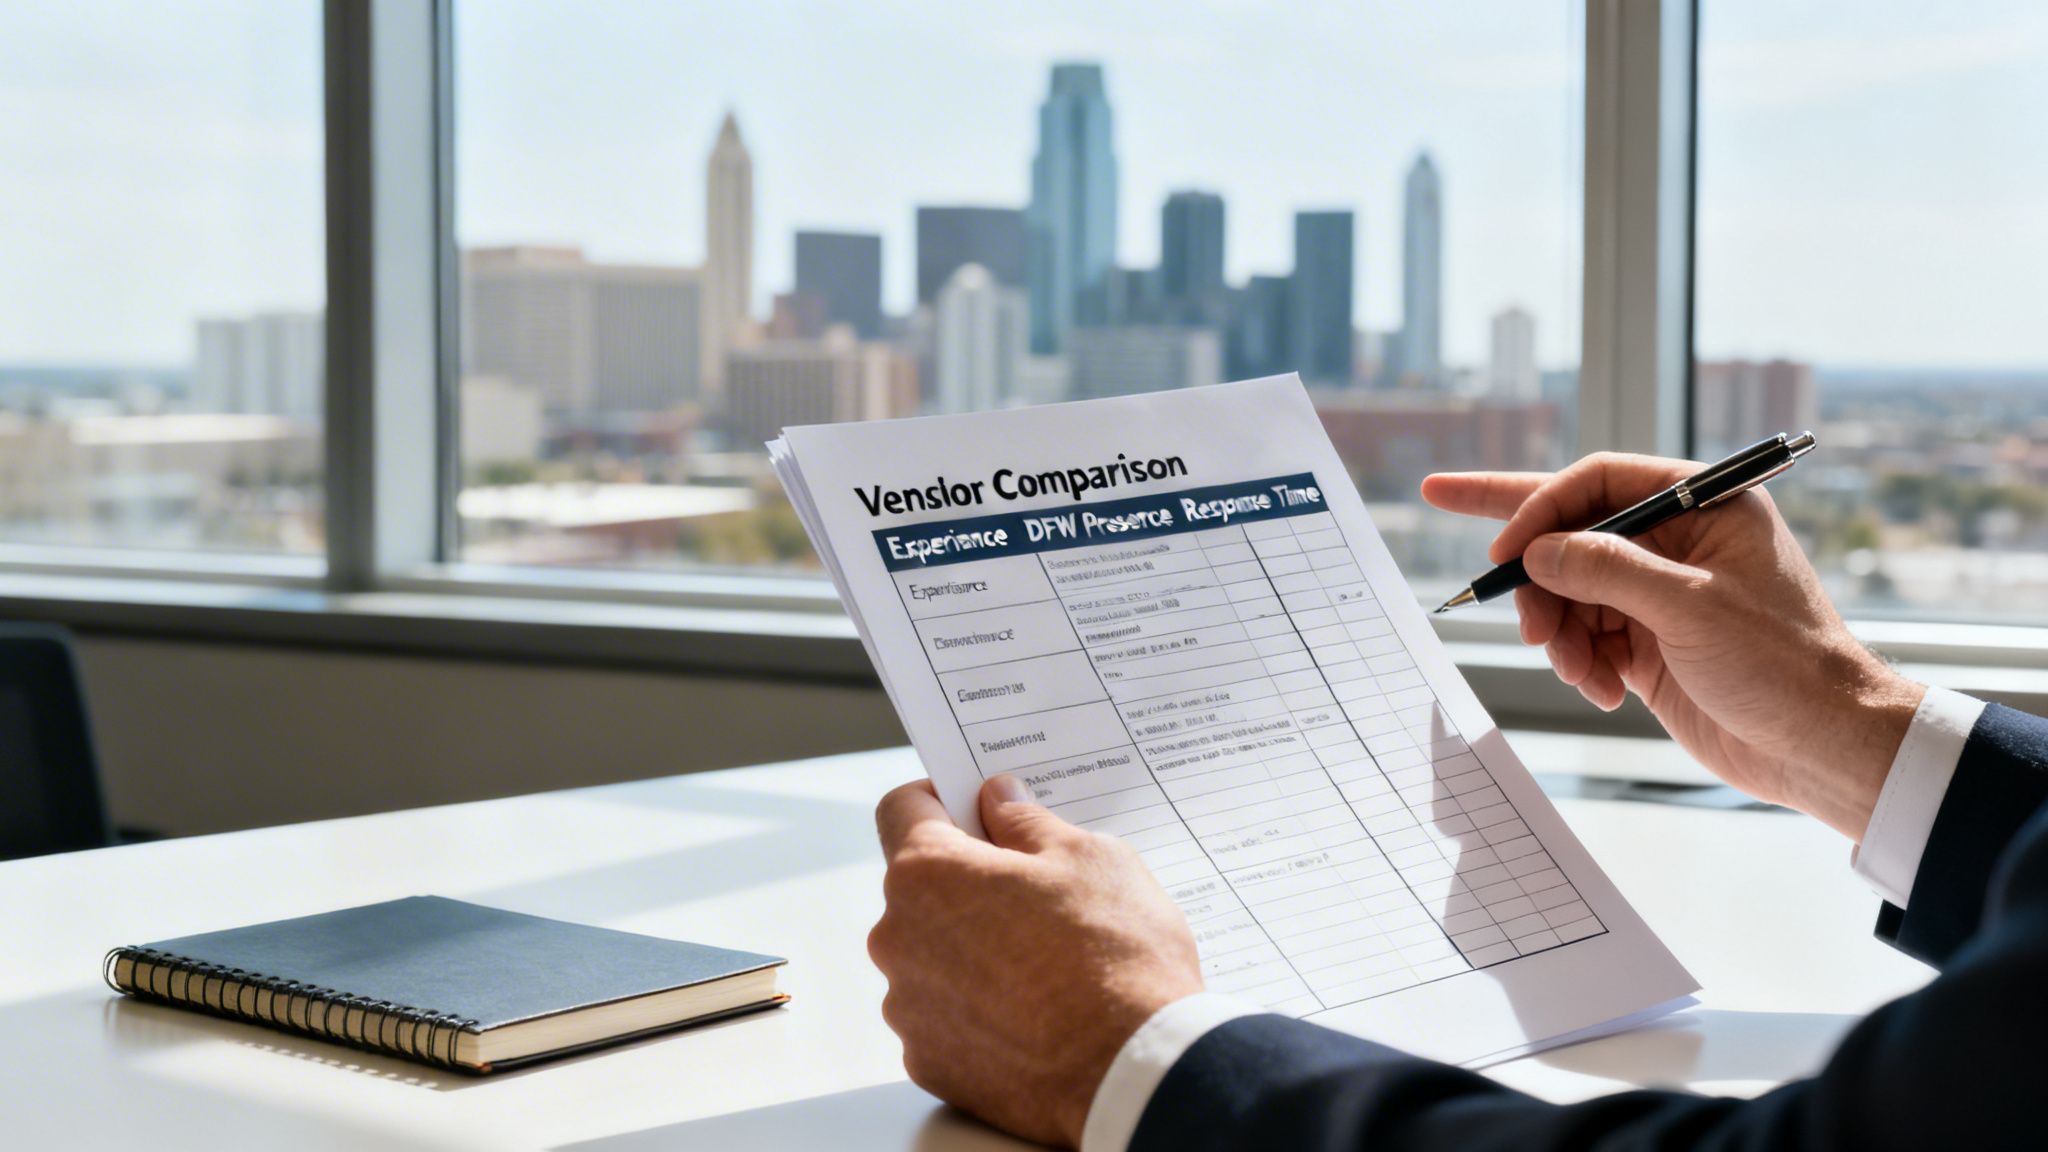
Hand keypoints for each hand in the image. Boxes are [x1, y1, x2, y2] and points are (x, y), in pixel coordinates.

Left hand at [868, 775, 1202, 1147]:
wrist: (1133, 1072)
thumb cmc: (1114, 955)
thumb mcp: (1088, 857)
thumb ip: (1027, 821)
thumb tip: (998, 802)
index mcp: (927, 874)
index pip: (901, 809)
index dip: (941, 798)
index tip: (977, 808)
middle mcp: (898, 938)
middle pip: (919, 888)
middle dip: (966, 880)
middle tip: (1034, 890)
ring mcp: (908, 1008)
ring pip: (930, 954)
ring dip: (970, 946)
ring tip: (1044, 960)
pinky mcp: (927, 1062)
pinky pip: (943, 1015)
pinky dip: (977, 1007)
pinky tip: (1034, 1011)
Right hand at [1422, 453, 1925, 841]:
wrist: (1820, 744)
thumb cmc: (1785, 664)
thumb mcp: (1691, 607)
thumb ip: (1608, 570)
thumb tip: (1537, 551)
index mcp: (1704, 506)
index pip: (1598, 482)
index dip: (1539, 510)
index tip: (1503, 552)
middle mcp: (1677, 541)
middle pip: (1573, 533)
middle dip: (1531, 571)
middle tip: (1482, 591)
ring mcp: (1660, 593)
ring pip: (1570, 593)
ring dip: (1559, 633)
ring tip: (1577, 671)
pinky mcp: (1650, 642)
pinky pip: (1586, 638)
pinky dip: (1580, 664)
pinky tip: (1603, 690)